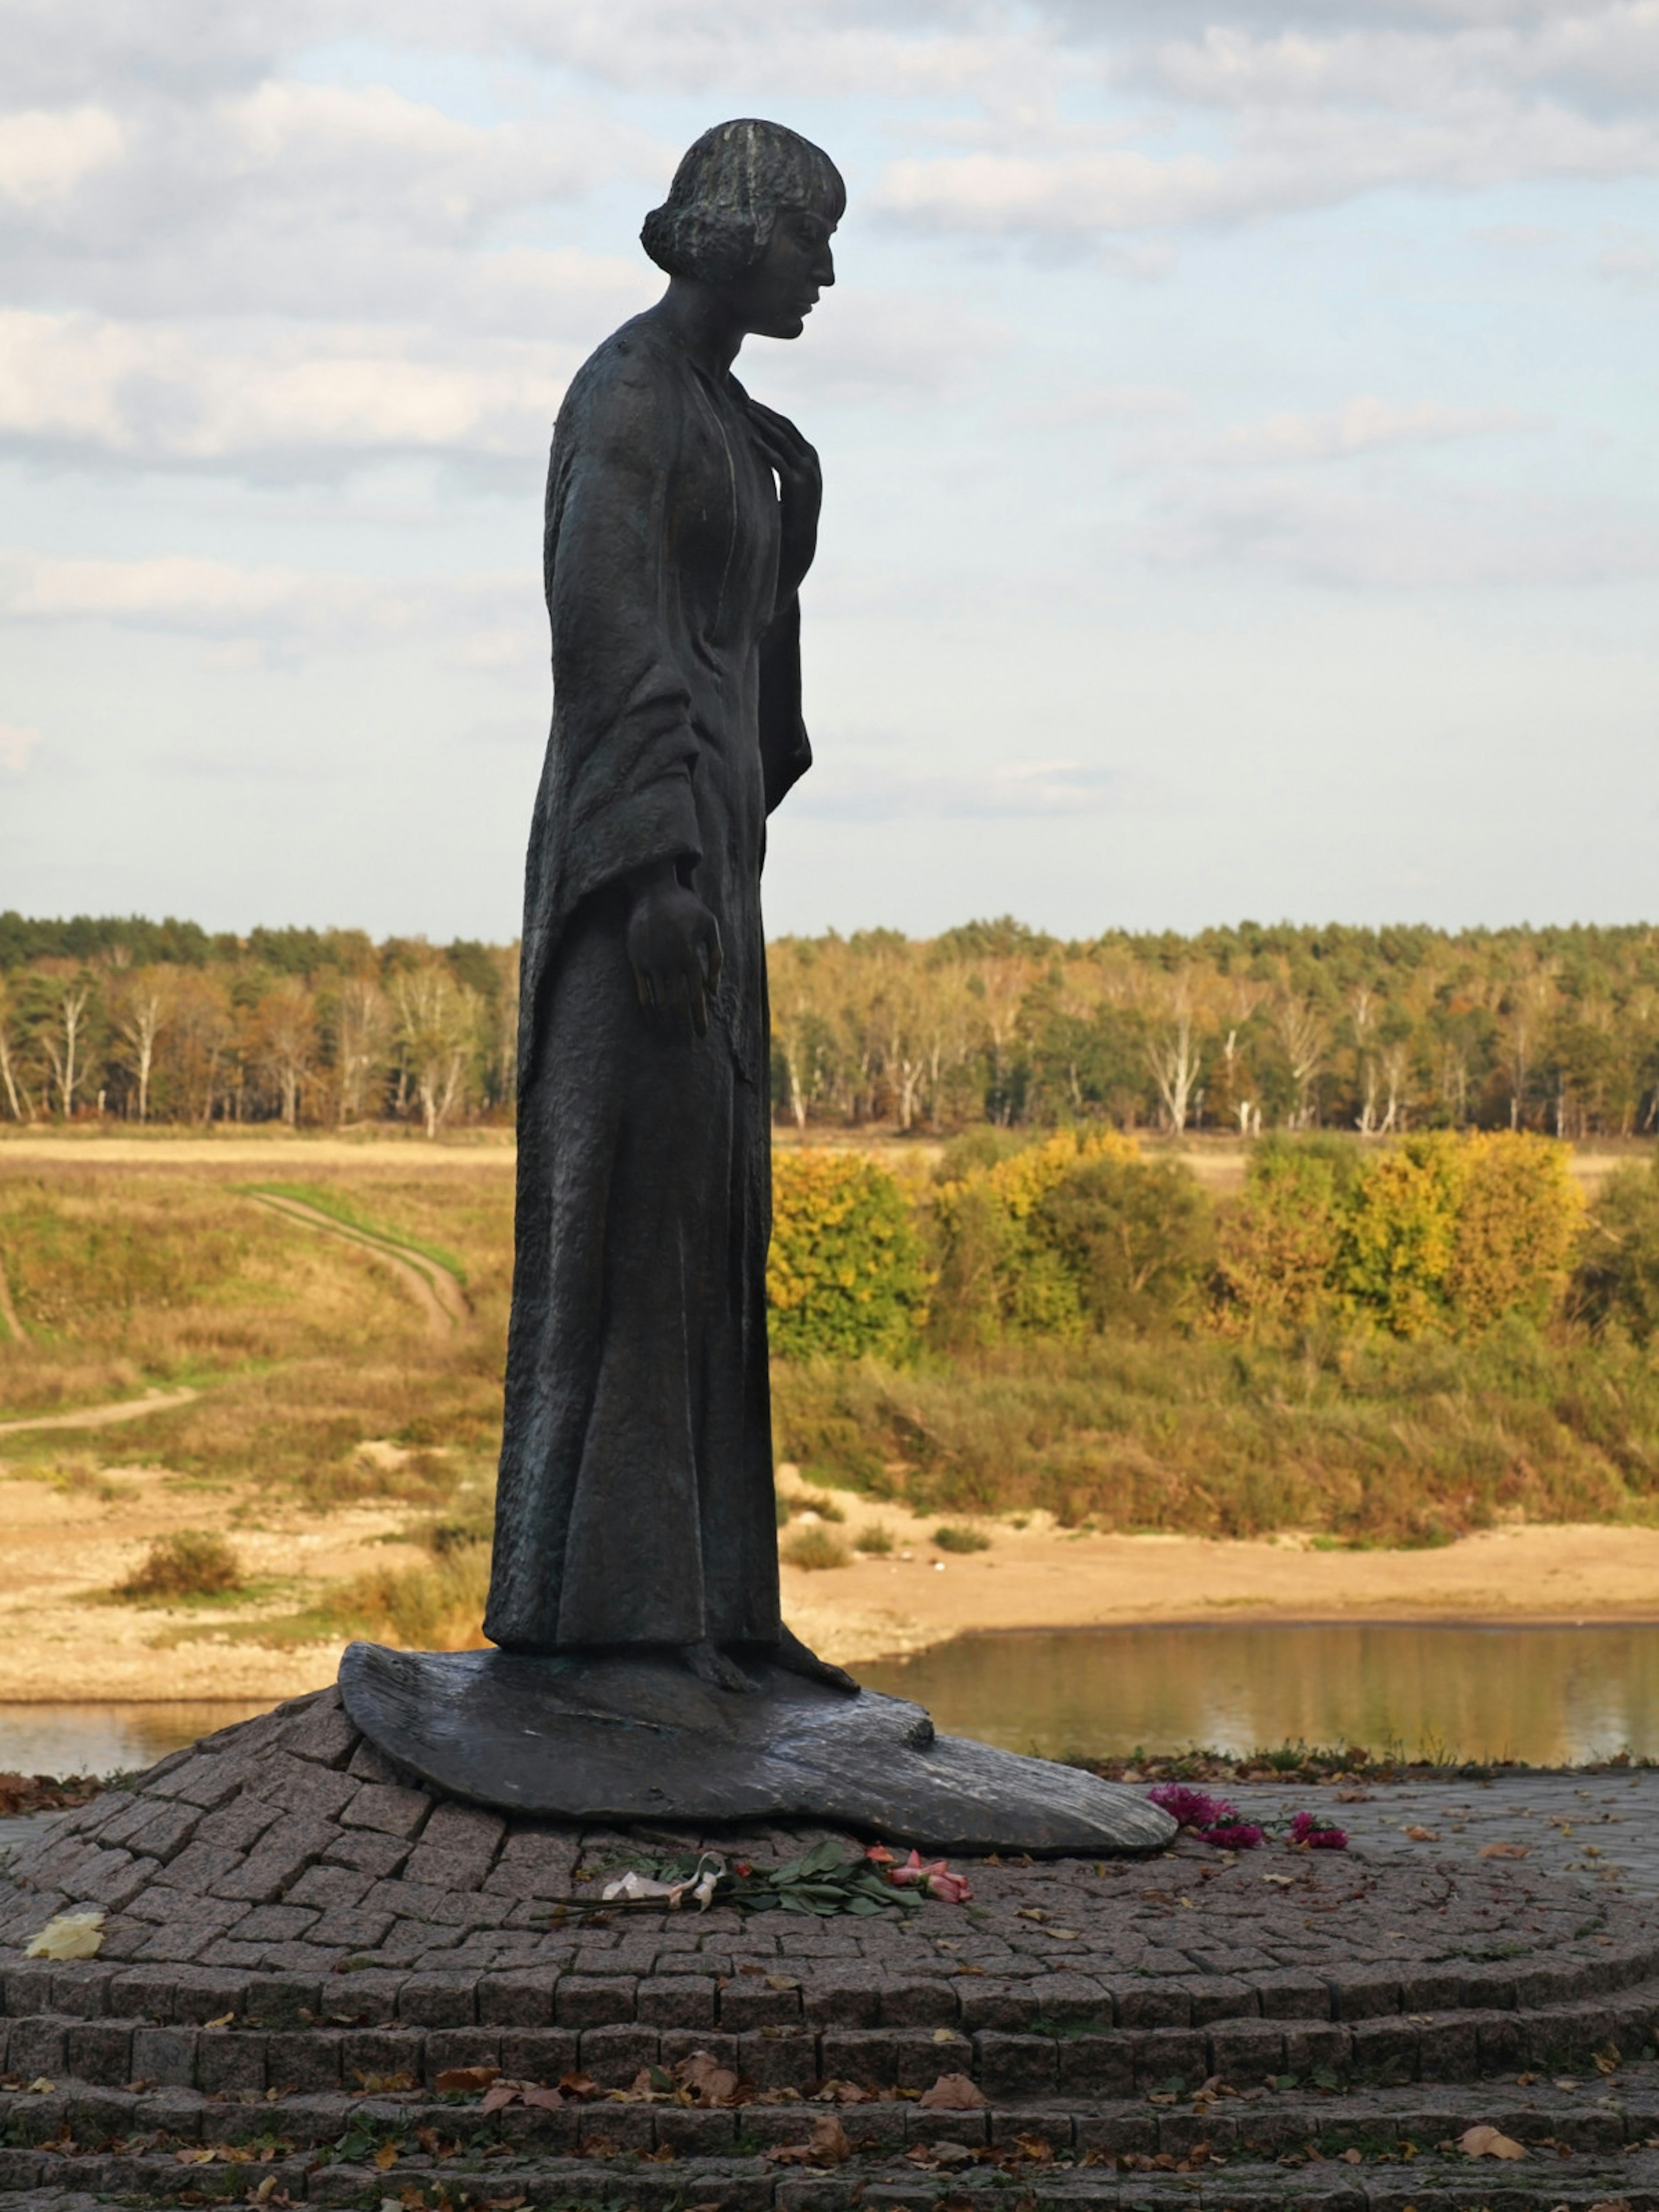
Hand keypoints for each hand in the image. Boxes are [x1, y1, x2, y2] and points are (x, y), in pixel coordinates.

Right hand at [625, 868, 722, 1037]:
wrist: (651, 889)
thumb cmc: (686, 907)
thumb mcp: (710, 926)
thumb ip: (716, 958)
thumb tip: (712, 991)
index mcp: (689, 955)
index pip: (695, 996)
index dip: (698, 1018)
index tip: (701, 1035)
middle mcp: (669, 961)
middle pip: (676, 1003)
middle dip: (682, 1026)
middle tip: (685, 1043)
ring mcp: (650, 962)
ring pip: (658, 1001)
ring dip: (665, 1022)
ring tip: (670, 1037)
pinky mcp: (635, 960)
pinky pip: (641, 992)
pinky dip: (647, 1009)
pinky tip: (653, 1020)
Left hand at [747, 398, 820, 605]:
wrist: (801, 537)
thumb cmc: (789, 510)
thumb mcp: (788, 481)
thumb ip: (782, 462)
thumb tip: (761, 445)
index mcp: (810, 456)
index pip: (789, 428)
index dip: (770, 414)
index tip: (753, 404)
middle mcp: (811, 460)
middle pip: (785, 428)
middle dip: (764, 414)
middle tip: (745, 401)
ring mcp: (806, 471)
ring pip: (782, 439)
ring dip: (762, 424)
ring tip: (744, 413)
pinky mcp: (797, 483)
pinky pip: (778, 459)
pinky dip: (763, 447)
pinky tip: (749, 438)